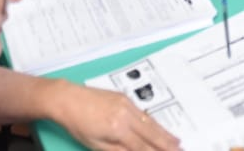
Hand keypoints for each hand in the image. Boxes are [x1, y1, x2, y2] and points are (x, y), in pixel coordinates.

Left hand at [51, 85, 180, 150]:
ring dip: (165, 134)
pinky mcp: (124, 98)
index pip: (142, 147)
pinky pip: (144, 113)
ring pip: (150, 122)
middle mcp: (126, 115)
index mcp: (118, 129)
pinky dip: (155, 122)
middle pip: (151, 134)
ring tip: (176, 142)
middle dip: (167, 144)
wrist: (67, 98)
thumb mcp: (95, 145)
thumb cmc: (77, 124)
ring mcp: (127, 104)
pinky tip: (160, 127)